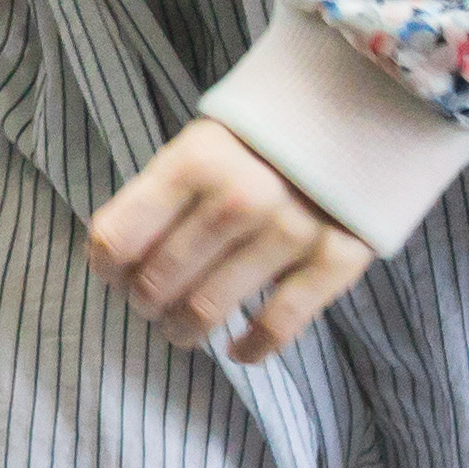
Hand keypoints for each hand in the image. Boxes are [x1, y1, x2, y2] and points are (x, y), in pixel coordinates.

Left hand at [89, 121, 369, 364]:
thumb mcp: (201, 144)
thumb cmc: (263, 141)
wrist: (362, 118)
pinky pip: (277, 325)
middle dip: (145, 304)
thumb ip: (159, 194)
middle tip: (152, 305)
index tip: (115, 276)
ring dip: (184, 330)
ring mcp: (289, 231)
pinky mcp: (335, 259)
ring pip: (207, 310)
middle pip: (157, 283)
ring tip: (183, 328)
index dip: (106, 269)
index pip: (117, 240)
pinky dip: (251, 347)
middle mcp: (238, 197)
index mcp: (195, 162)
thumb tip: (112, 259)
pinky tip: (239, 349)